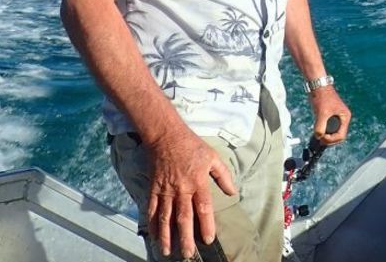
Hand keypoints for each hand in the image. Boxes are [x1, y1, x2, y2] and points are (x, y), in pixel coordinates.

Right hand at [143, 125, 236, 258]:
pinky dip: (152, 223)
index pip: (203, 208)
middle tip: (188, 254)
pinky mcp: (154, 188)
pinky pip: (152, 209)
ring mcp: (166, 190)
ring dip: (166, 236)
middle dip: (185, 238)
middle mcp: (181, 189)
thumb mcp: (213, 157)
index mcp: (198, 181)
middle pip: (183, 218)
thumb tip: (233, 193)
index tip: (208, 239)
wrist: (166, 135)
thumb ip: (223, 176)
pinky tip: (153, 235)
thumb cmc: (192, 145)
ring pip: (165, 217)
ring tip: (167, 252)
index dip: (206, 225)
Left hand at [309, 86, 350, 144]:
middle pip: (338, 135)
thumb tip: (318, 136)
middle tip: (320, 140)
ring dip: (326, 136)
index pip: (341, 135)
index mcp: (345, 117)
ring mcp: (336, 117)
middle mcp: (342, 118)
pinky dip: (323, 131)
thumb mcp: (321, 113)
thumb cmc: (322, 96)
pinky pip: (328, 128)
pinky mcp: (329, 115)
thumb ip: (320, 127)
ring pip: (333, 132)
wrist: (317, 85)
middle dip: (329, 139)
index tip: (322, 139)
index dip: (332, 140)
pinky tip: (317, 132)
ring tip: (318, 137)